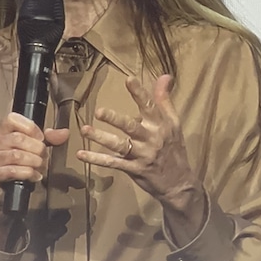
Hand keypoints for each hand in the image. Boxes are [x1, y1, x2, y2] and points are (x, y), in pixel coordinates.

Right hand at [0, 113, 68, 208]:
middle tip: (44, 158)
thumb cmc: (16, 168)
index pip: (12, 119)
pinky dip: (28, 173)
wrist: (4, 196)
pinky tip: (34, 177)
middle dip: (37, 149)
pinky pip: (12, 171)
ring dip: (34, 162)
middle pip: (17, 138)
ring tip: (40, 168)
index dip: (31, 128)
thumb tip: (64, 133)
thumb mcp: (32, 149)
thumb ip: (48, 139)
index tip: (41, 140)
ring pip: (16, 155)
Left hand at [77, 76, 205, 240]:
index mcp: (161, 126)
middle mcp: (151, 139)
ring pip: (119, 146)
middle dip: (115, 120)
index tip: (129, 79)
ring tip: (85, 130)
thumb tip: (164, 76)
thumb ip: (165, 100)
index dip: (139, 93)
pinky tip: (81, 155)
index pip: (150, 106)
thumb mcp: (174, 124)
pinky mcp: (133, 169)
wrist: (179, 184)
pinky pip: (112, 163)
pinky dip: (97, 160)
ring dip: (101, 138)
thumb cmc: (174, 149)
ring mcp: (141, 156)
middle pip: (131, 127)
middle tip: (99, 111)